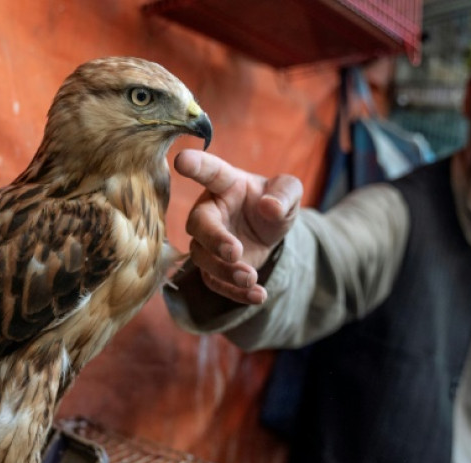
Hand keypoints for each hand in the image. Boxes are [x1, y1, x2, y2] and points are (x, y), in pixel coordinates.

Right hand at [174, 149, 301, 304]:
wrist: (271, 231)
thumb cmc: (274, 201)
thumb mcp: (289, 192)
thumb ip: (284, 194)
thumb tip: (270, 206)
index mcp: (225, 184)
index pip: (209, 171)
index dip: (195, 165)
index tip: (181, 160)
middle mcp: (209, 212)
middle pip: (198, 225)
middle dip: (214, 240)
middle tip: (234, 252)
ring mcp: (207, 241)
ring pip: (203, 258)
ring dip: (225, 271)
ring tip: (250, 278)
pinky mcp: (213, 268)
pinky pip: (215, 283)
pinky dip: (235, 292)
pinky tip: (257, 295)